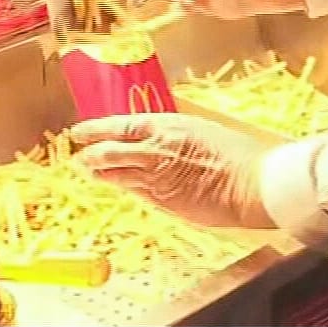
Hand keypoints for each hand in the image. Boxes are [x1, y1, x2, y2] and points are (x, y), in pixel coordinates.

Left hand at [71, 112, 273, 230]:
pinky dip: (122, 187)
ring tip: (88, 171)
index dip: (96, 128)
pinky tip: (117, 185)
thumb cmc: (236, 153)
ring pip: (116, 174)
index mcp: (167, 126)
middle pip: (109, 151)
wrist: (250, 183)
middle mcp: (156, 150)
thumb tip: (159, 131)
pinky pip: (135, 192)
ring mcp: (156, 178)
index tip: (80, 129)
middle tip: (77, 154)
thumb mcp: (202, 129)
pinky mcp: (162, 201)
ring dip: (99, 172)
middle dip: (88, 153)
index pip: (120, 125)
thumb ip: (175, 131)